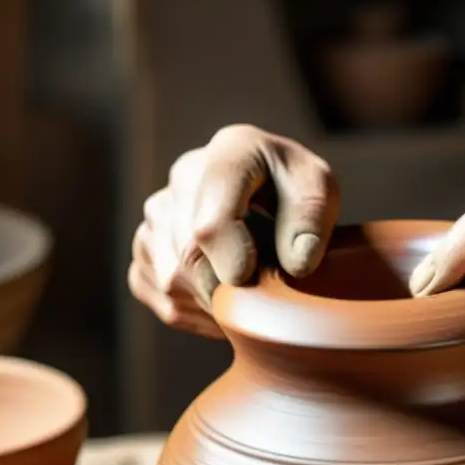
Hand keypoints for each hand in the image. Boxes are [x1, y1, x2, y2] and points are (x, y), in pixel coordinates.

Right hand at [128, 125, 339, 336]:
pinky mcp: (145, 249)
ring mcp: (157, 213)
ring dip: (216, 303)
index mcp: (232, 152)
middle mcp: (183, 177)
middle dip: (231, 290)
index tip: (252, 279)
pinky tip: (225, 297)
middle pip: (189, 259)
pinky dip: (198, 312)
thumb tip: (296, 263)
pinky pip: (163, 298)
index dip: (232, 260)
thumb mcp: (319, 192)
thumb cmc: (296, 192)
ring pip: (172, 282)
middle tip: (264, 295)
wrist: (269, 193)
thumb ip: (312, 222)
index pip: (211, 220)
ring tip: (248, 289)